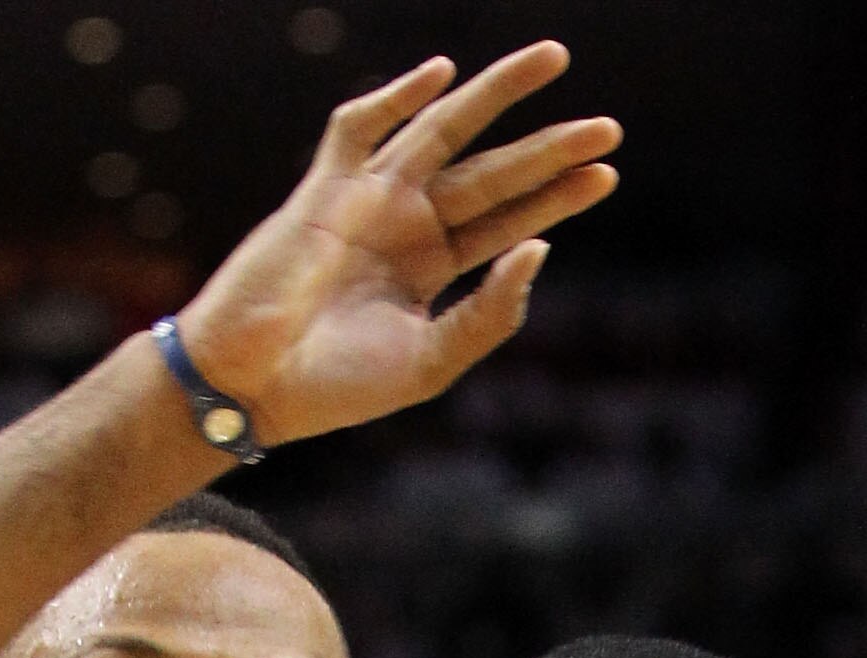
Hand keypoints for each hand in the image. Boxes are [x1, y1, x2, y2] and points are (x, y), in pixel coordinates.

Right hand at [176, 44, 619, 444]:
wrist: (256, 387)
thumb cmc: (338, 386)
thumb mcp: (432, 361)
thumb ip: (489, 313)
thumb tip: (539, 249)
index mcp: (431, 267)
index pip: (507, 222)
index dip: (556, 197)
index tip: (607, 175)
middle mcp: (405, 225)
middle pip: (491, 174)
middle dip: (548, 149)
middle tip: (609, 129)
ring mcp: (365, 201)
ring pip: (441, 133)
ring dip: (494, 96)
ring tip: (554, 61)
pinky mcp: (323, 191)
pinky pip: (357, 129)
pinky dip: (395, 99)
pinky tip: (441, 75)